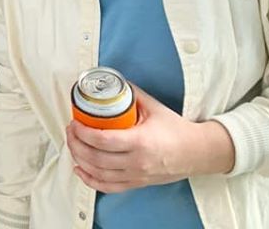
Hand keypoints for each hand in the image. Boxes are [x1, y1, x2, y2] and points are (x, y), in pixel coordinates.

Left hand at [66, 87, 234, 193]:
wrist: (197, 152)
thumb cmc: (177, 130)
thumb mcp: (153, 107)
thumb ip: (131, 93)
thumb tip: (111, 82)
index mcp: (140, 141)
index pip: (103, 140)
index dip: (83, 133)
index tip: (75, 123)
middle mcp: (137, 162)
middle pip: (96, 158)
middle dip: (76, 144)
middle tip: (70, 131)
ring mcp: (137, 175)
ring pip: (99, 173)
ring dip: (80, 160)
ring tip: (73, 145)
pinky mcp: (137, 183)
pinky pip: (109, 187)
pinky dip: (91, 180)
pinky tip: (80, 170)